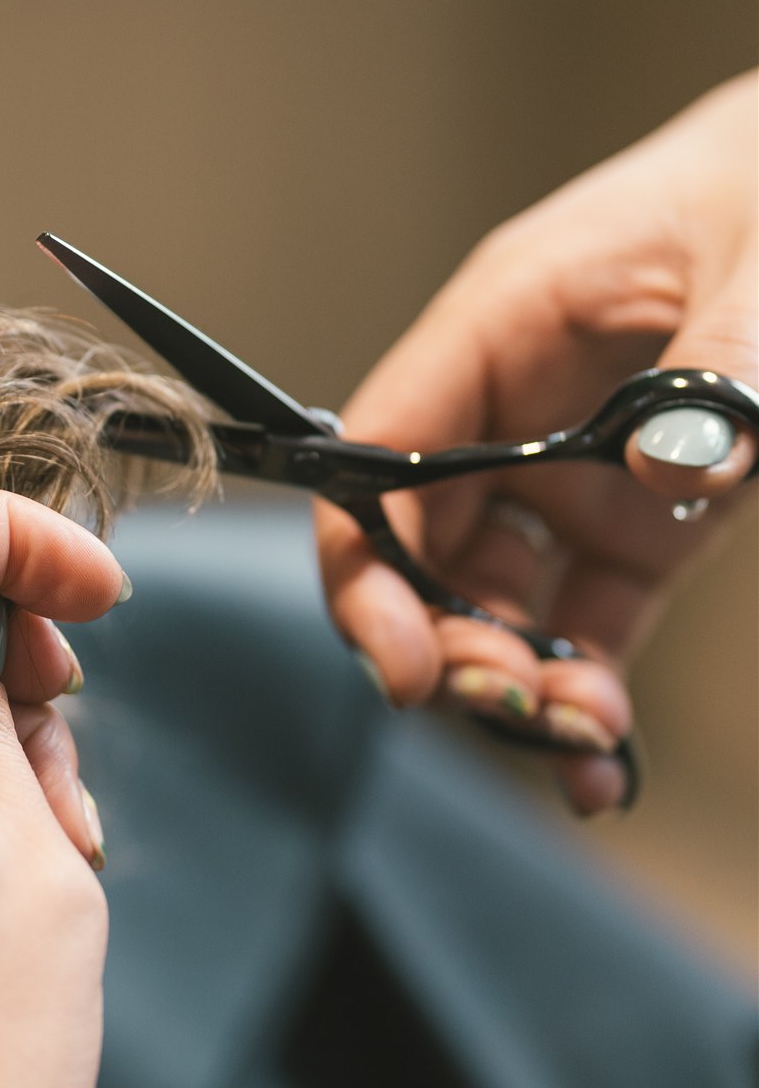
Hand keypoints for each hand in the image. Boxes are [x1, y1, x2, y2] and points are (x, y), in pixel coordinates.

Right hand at [316, 72, 756, 814]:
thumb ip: (725, 362)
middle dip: (450, 646)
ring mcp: (567, 468)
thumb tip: (659, 471)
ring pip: (493, 600)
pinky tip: (604, 762)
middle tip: (521, 712)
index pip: (379, 457)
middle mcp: (511, 408)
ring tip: (585, 743)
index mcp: (504, 325)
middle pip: (420, 549)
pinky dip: (587, 689)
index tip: (405, 666)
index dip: (365, 571)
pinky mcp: (635, 517)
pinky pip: (586, 619)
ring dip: (517, 683)